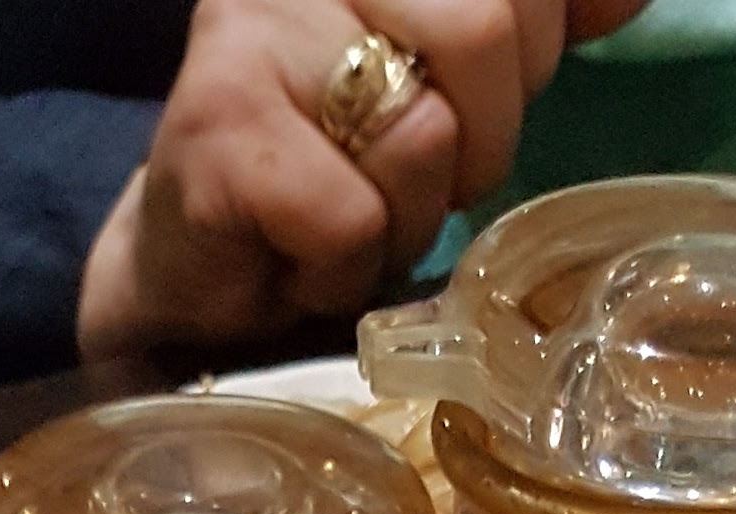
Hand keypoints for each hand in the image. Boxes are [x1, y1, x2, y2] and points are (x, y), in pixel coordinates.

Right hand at [78, 0, 573, 359]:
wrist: (196, 254)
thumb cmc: (334, 157)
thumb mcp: (451, 74)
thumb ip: (532, 17)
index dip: (539, 37)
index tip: (489, 94)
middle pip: (483, 32)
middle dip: (481, 137)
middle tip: (418, 176)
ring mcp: (255, 28)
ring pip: (423, 135)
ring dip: (410, 215)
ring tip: (358, 219)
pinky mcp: (223, 126)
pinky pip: (353, 217)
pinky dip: (346, 267)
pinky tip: (305, 258)